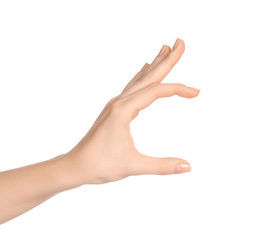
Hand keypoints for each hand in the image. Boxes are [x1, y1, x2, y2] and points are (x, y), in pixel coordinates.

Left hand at [63, 38, 199, 183]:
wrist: (76, 165)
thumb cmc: (100, 165)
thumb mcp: (133, 166)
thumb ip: (161, 166)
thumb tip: (188, 167)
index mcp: (123, 110)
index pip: (156, 92)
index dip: (178, 89)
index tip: (196, 92)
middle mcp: (119, 102)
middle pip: (148, 76)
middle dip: (166, 59)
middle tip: (180, 42)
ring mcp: (116, 105)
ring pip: (139, 80)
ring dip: (154, 65)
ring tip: (164, 49)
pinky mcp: (114, 110)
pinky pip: (132, 88)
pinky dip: (142, 77)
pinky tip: (144, 70)